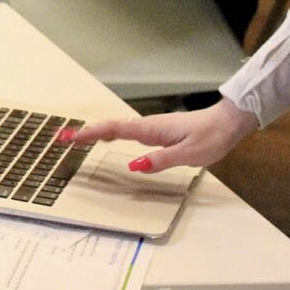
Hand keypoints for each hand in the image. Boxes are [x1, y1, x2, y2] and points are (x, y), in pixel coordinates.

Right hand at [58, 99, 256, 173]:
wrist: (227, 122)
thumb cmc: (210, 138)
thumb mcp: (188, 155)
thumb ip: (160, 160)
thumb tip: (134, 166)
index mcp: (150, 130)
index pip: (113, 131)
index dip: (90, 134)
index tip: (69, 137)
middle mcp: (147, 126)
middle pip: (110, 127)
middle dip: (85, 132)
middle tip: (63, 138)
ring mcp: (151, 128)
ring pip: (117, 128)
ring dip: (95, 132)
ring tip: (76, 138)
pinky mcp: (157, 131)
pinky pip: (127, 131)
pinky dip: (110, 133)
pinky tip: (108, 137)